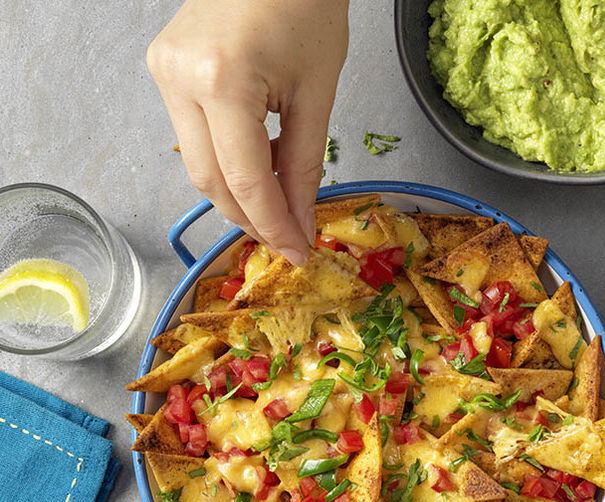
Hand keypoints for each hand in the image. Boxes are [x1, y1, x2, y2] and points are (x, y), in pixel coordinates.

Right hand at [147, 0, 348, 263]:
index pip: (245, 181)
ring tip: (283, 195)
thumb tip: (300, 223)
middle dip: (253, 219)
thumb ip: (306, 166)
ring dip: (241, 192)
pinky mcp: (165, 70)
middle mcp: (179, 77)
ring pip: (199, 166)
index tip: (297, 253)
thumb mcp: (318, 93)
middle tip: (291, 237)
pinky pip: (196, 138)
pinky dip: (229, 162)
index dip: (273, 226)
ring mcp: (164, 73)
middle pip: (212, 182)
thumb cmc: (304, 3)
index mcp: (221, 79)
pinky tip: (263, 161)